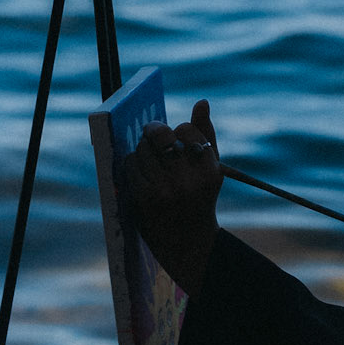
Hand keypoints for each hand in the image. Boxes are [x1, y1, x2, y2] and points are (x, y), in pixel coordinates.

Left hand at [125, 100, 222, 294]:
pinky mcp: (144, 198)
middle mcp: (187, 181)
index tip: (177, 138)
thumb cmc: (201, 198)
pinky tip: (141, 170)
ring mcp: (164, 190)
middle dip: (155, 130)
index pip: (186, 131)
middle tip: (153, 132)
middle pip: (161, 136)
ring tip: (150, 157)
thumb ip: (207, 134)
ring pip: (143, 149)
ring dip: (143, 148)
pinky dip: (133, 162)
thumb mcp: (212, 169)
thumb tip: (201, 102)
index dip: (179, 130)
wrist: (189, 243)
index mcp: (209, 171)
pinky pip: (130, 164)